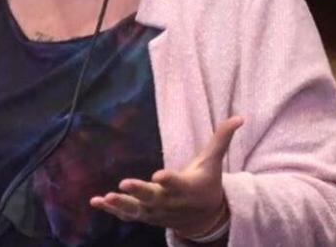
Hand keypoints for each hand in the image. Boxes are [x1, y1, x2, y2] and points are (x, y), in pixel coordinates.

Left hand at [90, 116, 242, 238]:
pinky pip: (128, 215)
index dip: (168, 179)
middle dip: (139, 191)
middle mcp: (169, 201)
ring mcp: (157, 211)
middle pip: (153, 197)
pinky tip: (96, 202)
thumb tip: (239, 116)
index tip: (158, 175)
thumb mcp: (214, 162)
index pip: (176, 182)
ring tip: (105, 198)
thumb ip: (221, 139)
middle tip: (124, 184)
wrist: (205, 218)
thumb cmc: (207, 183)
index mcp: (186, 186)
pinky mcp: (147, 216)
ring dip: (121, 204)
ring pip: (137, 209)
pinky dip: (113, 210)